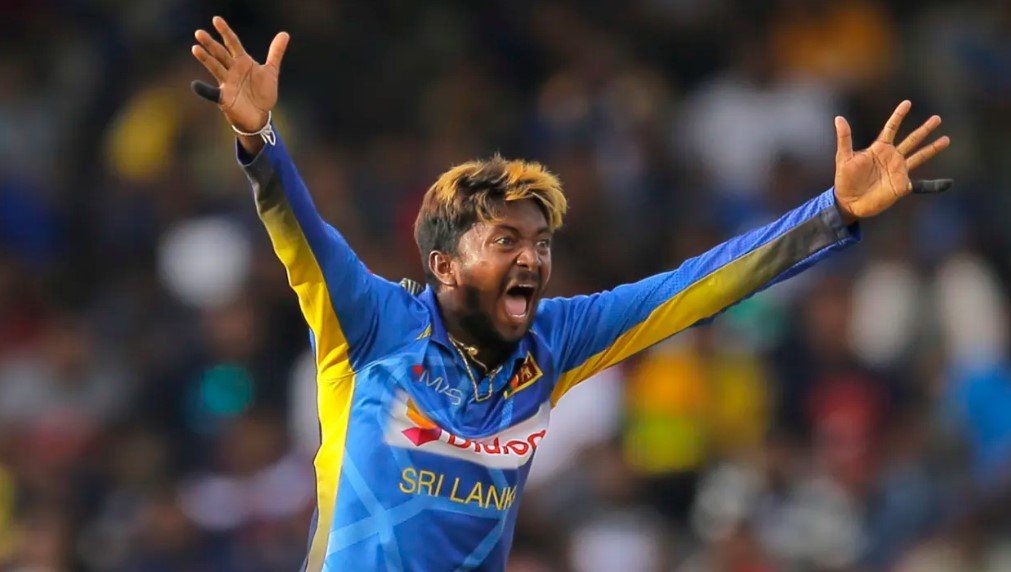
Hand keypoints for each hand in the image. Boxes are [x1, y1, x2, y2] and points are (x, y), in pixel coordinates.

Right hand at [190, 16, 288, 133]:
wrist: (260, 115)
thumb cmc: (262, 92)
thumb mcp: (271, 71)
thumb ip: (276, 53)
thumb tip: (285, 34)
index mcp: (242, 61)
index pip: (232, 43)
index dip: (225, 32)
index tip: (216, 19)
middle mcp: (232, 70)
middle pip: (220, 54)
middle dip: (211, 44)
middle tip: (199, 33)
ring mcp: (227, 83)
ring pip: (215, 68)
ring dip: (206, 59)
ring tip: (195, 48)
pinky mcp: (224, 98)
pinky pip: (212, 93)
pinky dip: (204, 90)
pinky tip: (195, 85)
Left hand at [833, 100, 950, 220]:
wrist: (848, 202)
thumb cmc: (845, 179)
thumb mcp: (843, 157)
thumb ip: (844, 138)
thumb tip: (839, 118)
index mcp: (879, 148)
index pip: (891, 128)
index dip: (898, 115)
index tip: (907, 103)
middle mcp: (892, 157)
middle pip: (912, 139)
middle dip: (925, 129)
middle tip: (938, 118)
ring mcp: (898, 170)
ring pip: (920, 156)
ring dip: (932, 148)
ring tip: (946, 139)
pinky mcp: (902, 185)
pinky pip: (920, 184)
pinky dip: (933, 183)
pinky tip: (947, 182)